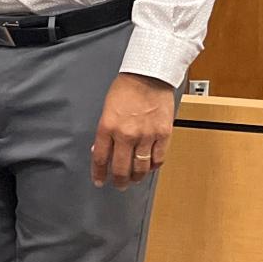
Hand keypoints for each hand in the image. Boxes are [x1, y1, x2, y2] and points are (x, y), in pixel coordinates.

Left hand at [90, 72, 176, 188]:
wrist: (148, 76)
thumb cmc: (126, 89)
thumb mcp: (107, 109)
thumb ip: (105, 132)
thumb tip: (101, 149)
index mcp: (108, 127)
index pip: (100, 158)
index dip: (99, 174)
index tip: (99, 181)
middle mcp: (126, 135)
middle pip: (121, 168)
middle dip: (119, 181)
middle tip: (119, 184)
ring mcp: (146, 136)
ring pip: (141, 168)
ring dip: (136, 177)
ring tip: (134, 179)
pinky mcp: (163, 135)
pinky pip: (158, 159)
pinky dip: (153, 166)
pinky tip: (149, 167)